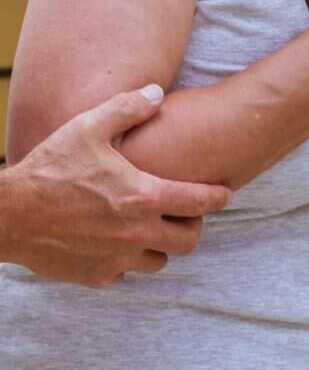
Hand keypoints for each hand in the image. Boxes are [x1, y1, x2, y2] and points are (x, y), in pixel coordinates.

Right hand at [3, 85, 230, 286]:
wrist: (9, 215)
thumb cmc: (51, 168)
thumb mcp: (90, 126)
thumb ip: (129, 107)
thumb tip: (157, 93)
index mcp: (143, 196)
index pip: (199, 202)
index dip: (218, 197)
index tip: (225, 193)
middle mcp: (136, 233)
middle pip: (188, 241)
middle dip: (193, 225)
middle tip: (185, 211)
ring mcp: (116, 259)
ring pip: (160, 261)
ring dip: (162, 244)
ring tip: (154, 224)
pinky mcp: (95, 276)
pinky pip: (126, 272)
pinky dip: (130, 259)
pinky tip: (120, 239)